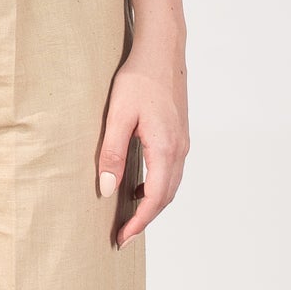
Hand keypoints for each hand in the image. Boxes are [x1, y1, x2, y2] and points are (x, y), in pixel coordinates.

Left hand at [97, 41, 186, 246]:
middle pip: (165, 197)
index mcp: (165, 148)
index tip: (122, 238)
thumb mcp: (118, 115)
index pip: (154, 198)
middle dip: (145, 219)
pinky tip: (138, 185)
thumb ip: (112, 153)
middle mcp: (179, 150)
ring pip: (171, 185)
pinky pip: (171, 171)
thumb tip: (108, 189)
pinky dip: (158, 187)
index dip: (139, 222)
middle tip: (123, 235)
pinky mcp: (180, 135)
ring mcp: (183, 142)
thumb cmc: (139, 79)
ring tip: (130, 216)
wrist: (163, 51)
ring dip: (152, 204)